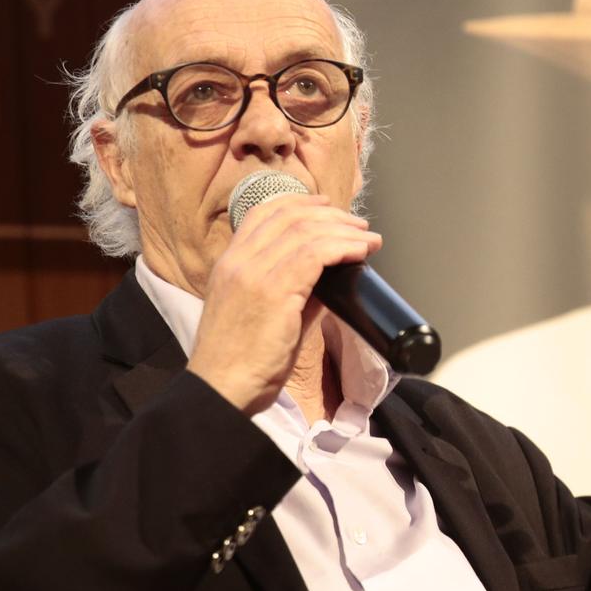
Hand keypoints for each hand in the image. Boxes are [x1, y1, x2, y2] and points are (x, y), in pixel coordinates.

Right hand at [187, 195, 381, 414]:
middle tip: (358, 223)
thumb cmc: (241, 361)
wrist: (222, 388)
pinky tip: (361, 251)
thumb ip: (292, 290)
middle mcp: (238, 262)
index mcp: (229, 264)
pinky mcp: (274, 291)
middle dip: (330, 215)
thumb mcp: (263, 315)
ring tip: (368, 238)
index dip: (298, 202)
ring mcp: (254, 274)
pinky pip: (315, 255)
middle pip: (289, 217)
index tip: (326, 205)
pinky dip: (343, 247)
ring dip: (344, 230)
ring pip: (306, 232)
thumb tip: (329, 276)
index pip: (262, 214)